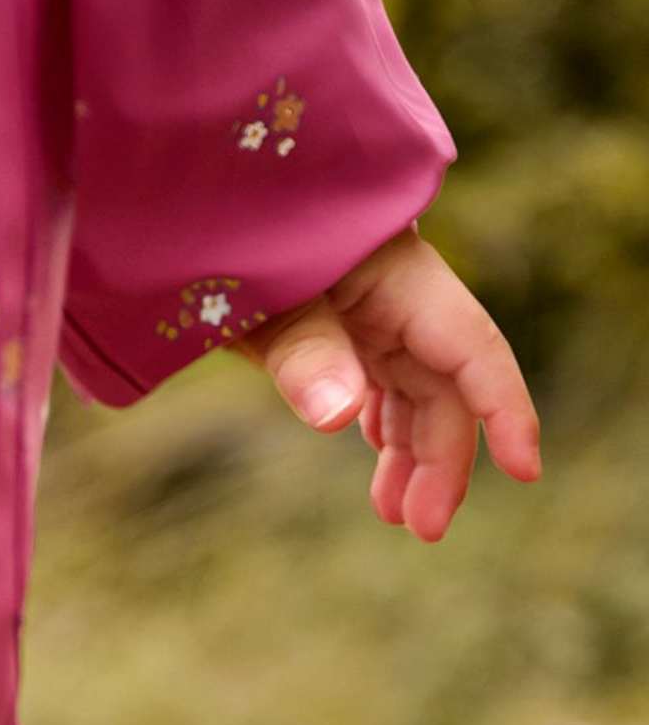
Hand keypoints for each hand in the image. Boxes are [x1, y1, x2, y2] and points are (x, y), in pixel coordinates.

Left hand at [248, 227, 540, 541]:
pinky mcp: (342, 319)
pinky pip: (380, 377)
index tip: (525, 471)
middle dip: (441, 458)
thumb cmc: (229, 232)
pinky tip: (381, 459)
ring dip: (411, 450)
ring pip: (413, 389)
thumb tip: (341, 417)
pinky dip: (383, 422)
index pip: (470, 351)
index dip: (504, 410)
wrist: (200, 196)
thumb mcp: (260, 296)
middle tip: (421, 527)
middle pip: (442, 385)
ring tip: (396, 512)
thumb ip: (303, 349)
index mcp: (397, 278)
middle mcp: (397, 294)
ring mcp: (370, 307)